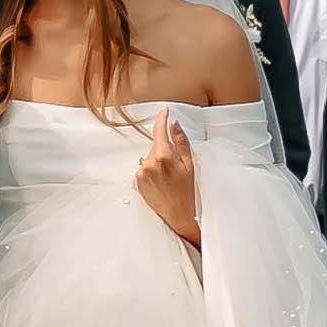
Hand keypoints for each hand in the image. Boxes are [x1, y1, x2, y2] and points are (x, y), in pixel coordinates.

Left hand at [131, 112, 200, 243]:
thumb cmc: (188, 192)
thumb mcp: (190, 165)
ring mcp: (141, 174)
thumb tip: (174, 124)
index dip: (162, 119)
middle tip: (176, 164)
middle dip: (165, 148)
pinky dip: (152, 170)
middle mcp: (149, 164)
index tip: (164, 111)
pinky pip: (144, 168)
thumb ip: (181, 142)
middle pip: (155, 145)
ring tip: (169, 177)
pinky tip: (161, 182)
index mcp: (164, 157)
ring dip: (158, 161)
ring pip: (149, 157)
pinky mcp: (137, 182)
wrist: (180, 216)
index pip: (160, 131)